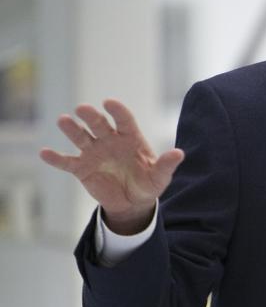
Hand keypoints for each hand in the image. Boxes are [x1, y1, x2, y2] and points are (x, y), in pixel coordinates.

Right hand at [40, 100, 183, 233]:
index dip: (117, 111)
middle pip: (98, 124)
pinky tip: (44, 153)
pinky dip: (55, 158)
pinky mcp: (81, 167)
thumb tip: (179, 154)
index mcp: (129, 137)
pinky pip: (66, 161)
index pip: (123, 120)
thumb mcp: (159, 177)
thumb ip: (166, 165)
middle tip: (83, 109)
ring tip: (63, 120)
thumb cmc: (147, 183)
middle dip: (91, 116)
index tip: (109, 103)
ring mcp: (93, 152)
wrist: (132, 203)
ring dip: (71, 129)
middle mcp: (109, 140)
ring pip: (80, 137)